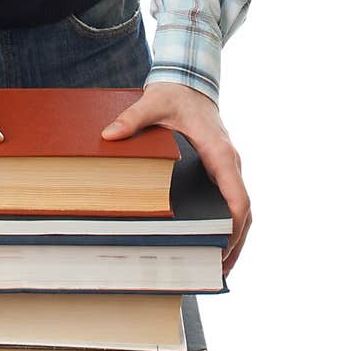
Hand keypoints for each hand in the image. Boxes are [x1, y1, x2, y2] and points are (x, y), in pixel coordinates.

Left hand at [101, 81, 250, 275]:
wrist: (188, 79)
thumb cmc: (175, 92)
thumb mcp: (153, 102)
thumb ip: (132, 118)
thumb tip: (109, 135)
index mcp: (219, 152)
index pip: (237, 195)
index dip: (234, 224)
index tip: (224, 246)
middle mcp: (229, 162)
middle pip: (243, 210)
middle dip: (235, 242)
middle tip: (218, 271)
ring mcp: (226, 167)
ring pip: (240, 208)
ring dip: (234, 237)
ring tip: (216, 267)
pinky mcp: (219, 168)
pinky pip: (230, 200)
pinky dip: (227, 223)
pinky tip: (211, 239)